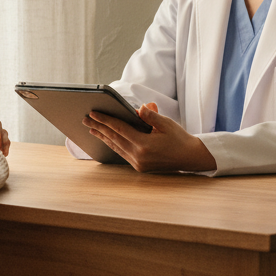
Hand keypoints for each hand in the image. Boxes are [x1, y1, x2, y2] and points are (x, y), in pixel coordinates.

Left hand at [84, 103, 215, 172]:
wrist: (190, 158)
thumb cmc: (179, 138)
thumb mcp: (166, 123)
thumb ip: (150, 115)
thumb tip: (138, 108)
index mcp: (144, 145)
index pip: (120, 129)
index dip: (105, 120)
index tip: (94, 113)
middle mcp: (139, 156)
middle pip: (114, 138)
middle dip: (99, 127)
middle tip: (85, 119)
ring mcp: (138, 163)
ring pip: (116, 147)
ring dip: (103, 136)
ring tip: (92, 128)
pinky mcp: (139, 167)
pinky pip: (122, 153)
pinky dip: (112, 144)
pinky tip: (106, 138)